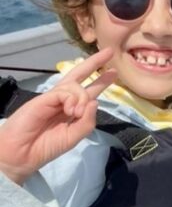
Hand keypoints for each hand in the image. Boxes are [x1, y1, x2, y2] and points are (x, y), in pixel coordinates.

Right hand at [0, 49, 115, 184]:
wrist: (23, 154)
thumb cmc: (47, 146)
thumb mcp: (74, 137)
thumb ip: (87, 122)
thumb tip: (95, 101)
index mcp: (71, 109)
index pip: (88, 91)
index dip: (100, 81)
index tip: (114, 72)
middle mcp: (63, 100)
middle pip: (79, 75)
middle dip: (95, 63)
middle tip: (109, 52)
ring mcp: (53, 98)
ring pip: (76, 86)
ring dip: (82, 97)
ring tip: (76, 113)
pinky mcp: (44, 98)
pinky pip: (65, 91)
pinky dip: (72, 99)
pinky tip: (71, 111)